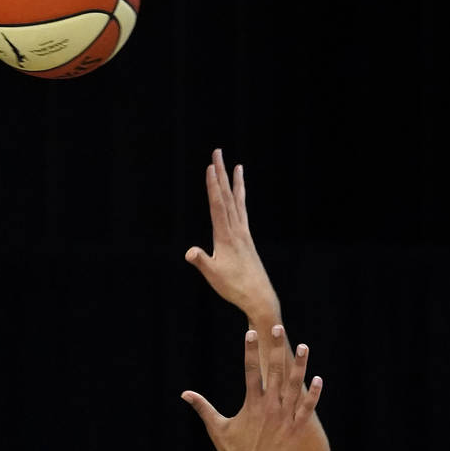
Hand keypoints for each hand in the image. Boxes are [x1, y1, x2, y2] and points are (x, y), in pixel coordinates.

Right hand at [181, 326, 322, 450]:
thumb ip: (203, 408)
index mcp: (251, 404)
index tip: (251, 332)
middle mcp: (269, 407)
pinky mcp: (296, 429)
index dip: (250, 350)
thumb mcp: (216, 428)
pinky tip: (319, 379)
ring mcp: (284, 418)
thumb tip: (185, 394)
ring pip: (294, 386)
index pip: (250, 371)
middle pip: (274, 371)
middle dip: (275, 348)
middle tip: (278, 328)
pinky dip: (313, 395)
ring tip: (303, 346)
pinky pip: (307, 408)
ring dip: (299, 365)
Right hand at [185, 149, 276, 316]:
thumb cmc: (235, 287)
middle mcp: (237, 230)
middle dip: (221, 174)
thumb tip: (190, 252)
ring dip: (234, 183)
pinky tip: (240, 195)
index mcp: (226, 236)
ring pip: (238, 202)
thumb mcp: (214, 275)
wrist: (259, 297)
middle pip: (227, 196)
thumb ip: (201, 261)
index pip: (218, 205)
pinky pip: (243, 213)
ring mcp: (244, 234)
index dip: (212, 185)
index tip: (210, 165)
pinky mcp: (247, 240)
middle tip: (218, 152)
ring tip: (237, 165)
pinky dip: (241, 200)